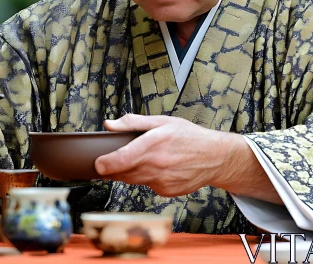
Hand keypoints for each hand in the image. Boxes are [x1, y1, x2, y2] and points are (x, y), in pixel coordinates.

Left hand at [94, 114, 232, 197]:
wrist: (214, 157)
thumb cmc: (188, 136)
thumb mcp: (162, 121)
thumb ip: (133, 123)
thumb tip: (110, 125)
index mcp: (153, 144)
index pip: (122, 159)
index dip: (105, 164)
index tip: (97, 165)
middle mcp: (156, 165)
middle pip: (123, 173)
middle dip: (113, 168)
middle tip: (110, 161)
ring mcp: (162, 181)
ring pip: (134, 180)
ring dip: (129, 173)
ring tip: (140, 160)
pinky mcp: (166, 191)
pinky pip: (148, 185)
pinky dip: (147, 178)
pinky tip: (158, 168)